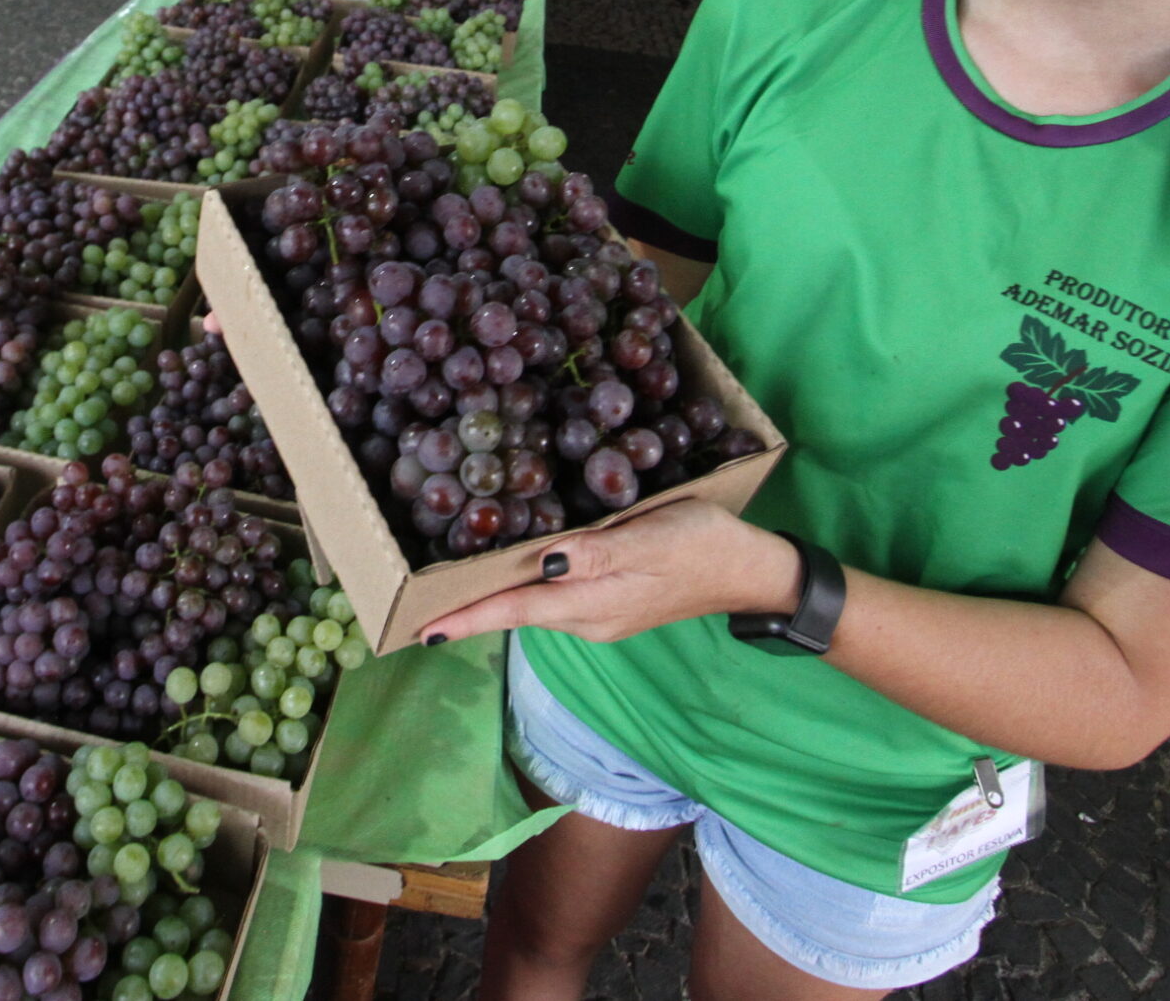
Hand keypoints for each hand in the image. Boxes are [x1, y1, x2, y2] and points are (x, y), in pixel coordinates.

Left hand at [419, 500, 800, 645]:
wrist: (749, 569)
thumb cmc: (702, 544)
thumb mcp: (652, 538)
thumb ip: (598, 553)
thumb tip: (544, 563)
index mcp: (594, 603)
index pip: (517, 611)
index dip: (469, 618)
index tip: (423, 631)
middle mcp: (590, 618)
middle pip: (518, 614)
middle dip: (470, 611)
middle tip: (420, 603)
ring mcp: (602, 616)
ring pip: (536, 609)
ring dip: (496, 601)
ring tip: (452, 588)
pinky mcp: (614, 603)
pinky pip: (557, 601)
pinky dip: (526, 591)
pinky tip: (513, 573)